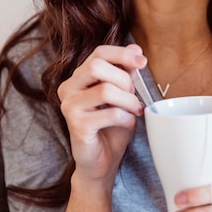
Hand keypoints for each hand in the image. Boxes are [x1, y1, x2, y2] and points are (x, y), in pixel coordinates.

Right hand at [58, 44, 145, 188]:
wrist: (102, 162)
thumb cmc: (112, 127)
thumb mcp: (123, 95)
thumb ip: (126, 72)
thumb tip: (136, 49)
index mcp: (79, 78)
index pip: (98, 53)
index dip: (122, 54)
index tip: (142, 62)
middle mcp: (68, 89)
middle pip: (96, 66)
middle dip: (124, 78)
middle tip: (134, 94)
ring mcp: (69, 107)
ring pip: (105, 89)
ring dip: (128, 100)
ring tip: (134, 109)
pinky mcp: (76, 125)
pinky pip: (109, 113)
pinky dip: (125, 117)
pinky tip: (127, 123)